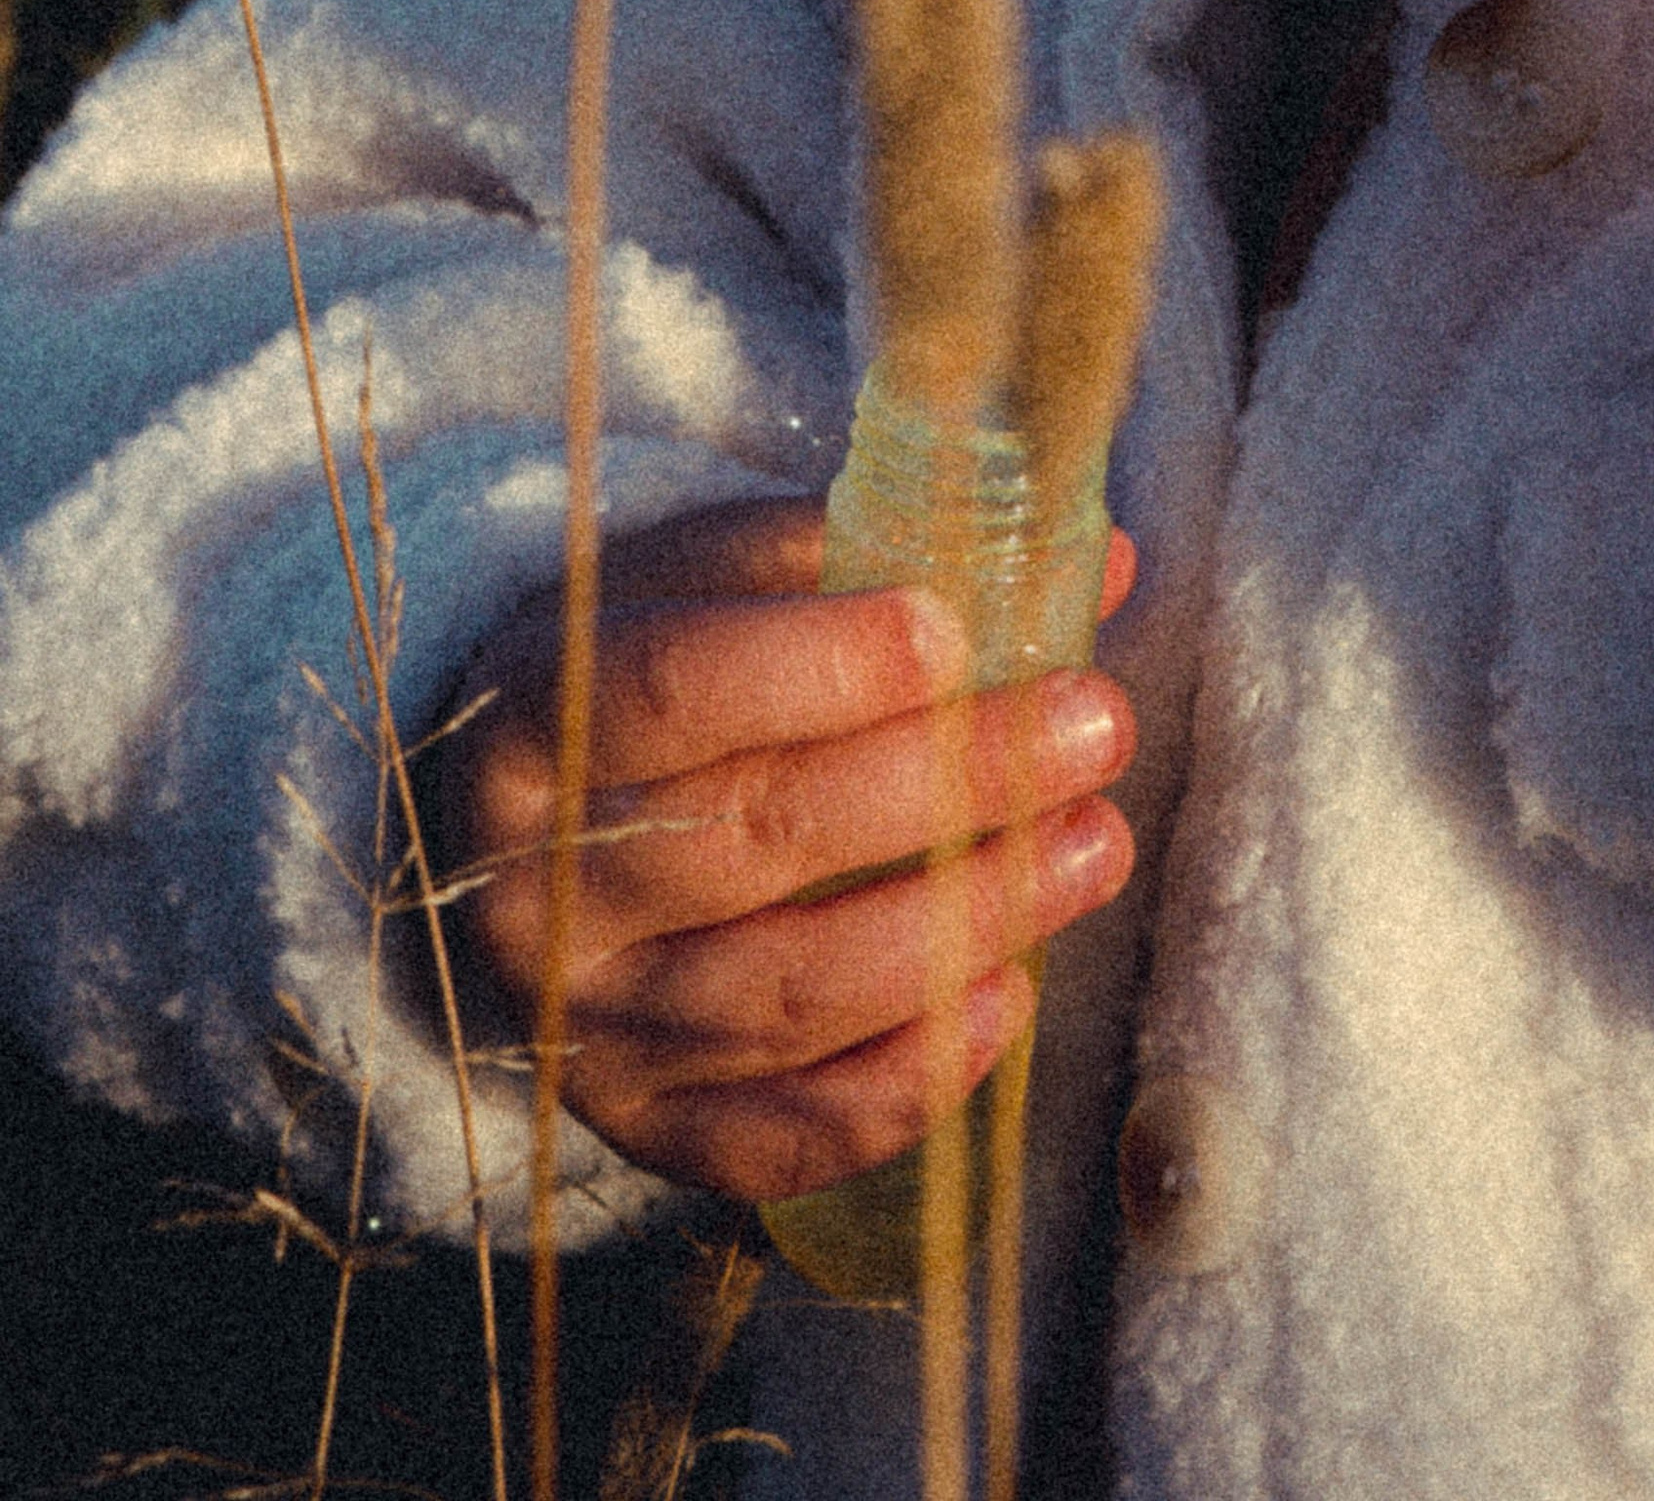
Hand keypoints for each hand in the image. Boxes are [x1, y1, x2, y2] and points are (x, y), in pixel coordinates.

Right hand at [432, 497, 1138, 1203]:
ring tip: (1094, 845)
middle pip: (761, 837)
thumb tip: (1098, 567)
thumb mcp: (703, 583)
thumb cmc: (643, 680)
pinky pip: (782, 1134)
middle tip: (1093, 727)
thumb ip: (866, 558)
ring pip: (793, 991)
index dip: (822, 665)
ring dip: (967, 921)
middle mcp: (542, 888)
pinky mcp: (645, 1125)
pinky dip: (906, 1081)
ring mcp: (591, 1022)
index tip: (954, 634)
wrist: (515, 846)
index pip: (675, 690)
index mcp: (538, 721)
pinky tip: (1007, 998)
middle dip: (952, 781)